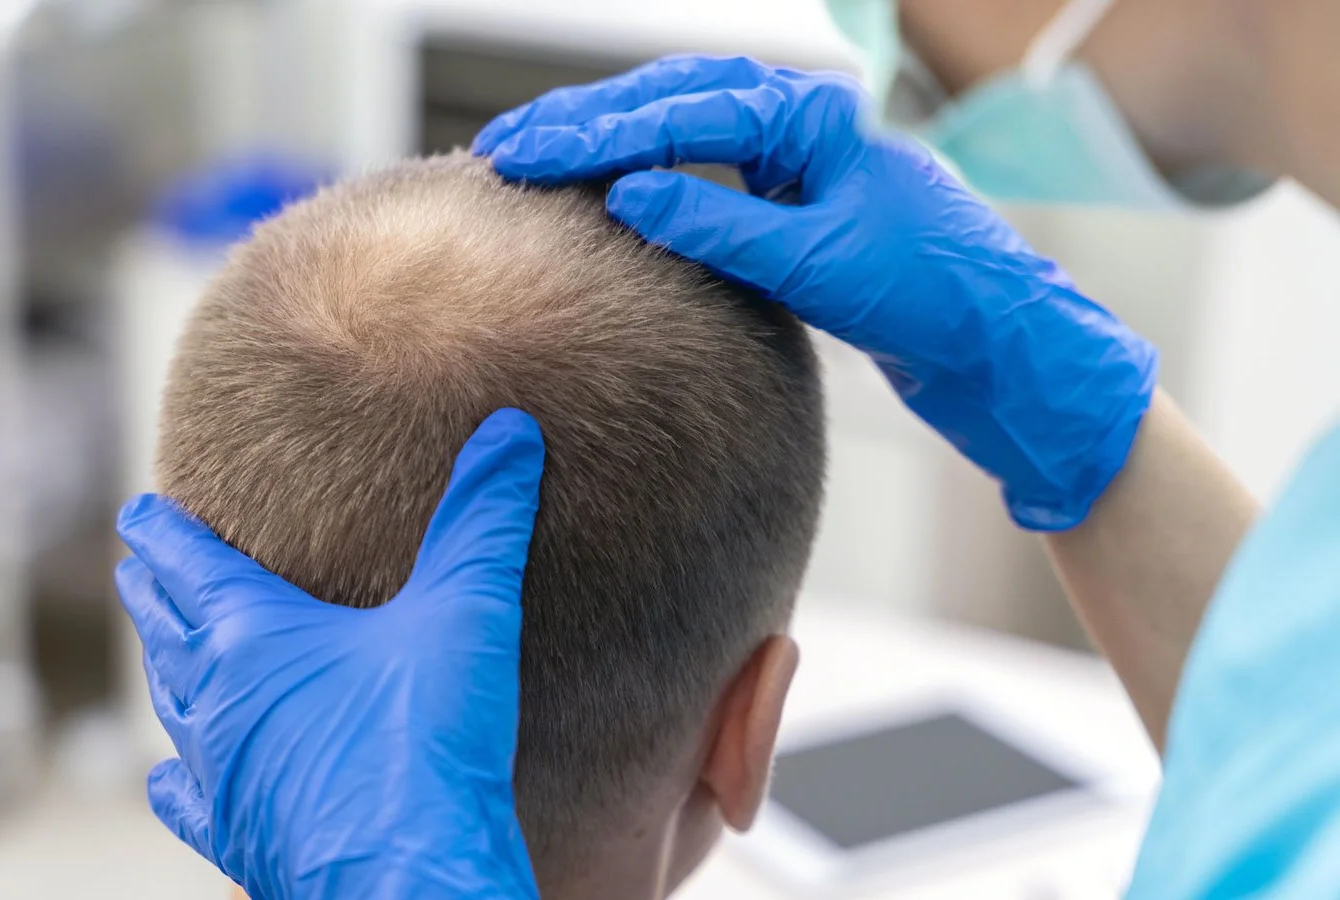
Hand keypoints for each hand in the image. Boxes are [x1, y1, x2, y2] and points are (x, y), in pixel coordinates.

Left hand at [115, 409, 545, 899]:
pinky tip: (170, 777)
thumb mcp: (466, 612)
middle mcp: (216, 701)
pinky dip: (176, 777)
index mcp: (250, 636)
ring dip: (164, 669)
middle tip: (140, 567)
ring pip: (171, 706)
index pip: (187, 563)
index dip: (162, 532)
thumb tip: (509, 430)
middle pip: (165, 629)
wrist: (410, 878)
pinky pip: (188, 798)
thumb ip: (483, 517)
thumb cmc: (427, 744)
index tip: (140, 512)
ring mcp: (220, 773)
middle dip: (154, 592)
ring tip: (162, 648)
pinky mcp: (236, 835)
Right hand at [473, 55, 1156, 529]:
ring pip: (681, 128)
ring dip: (608, 141)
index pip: (681, 112)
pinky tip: (602, 190)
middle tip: (505, 146)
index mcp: (812, 118)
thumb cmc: (929, 295)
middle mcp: (800, 123)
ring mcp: (794, 158)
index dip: (594, 133)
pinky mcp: (789, 200)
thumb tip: (628, 194)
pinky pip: (701, 168)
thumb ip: (721, 225)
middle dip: (585, 122)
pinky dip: (646, 173)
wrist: (1000, 343)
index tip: (522, 153)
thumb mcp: (817, 263)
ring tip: (533, 157)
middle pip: (671, 101)